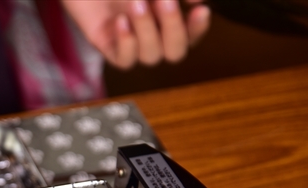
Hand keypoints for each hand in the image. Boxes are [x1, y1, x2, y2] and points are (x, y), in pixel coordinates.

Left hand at [61, 0, 210, 69]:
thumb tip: (197, 1)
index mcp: (168, 17)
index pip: (192, 35)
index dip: (198, 28)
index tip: (199, 9)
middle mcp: (152, 34)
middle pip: (175, 52)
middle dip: (173, 28)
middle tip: (164, 0)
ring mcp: (130, 42)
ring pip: (150, 57)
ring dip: (147, 30)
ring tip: (136, 3)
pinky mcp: (108, 46)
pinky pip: (124, 61)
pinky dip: (126, 43)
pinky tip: (120, 21)